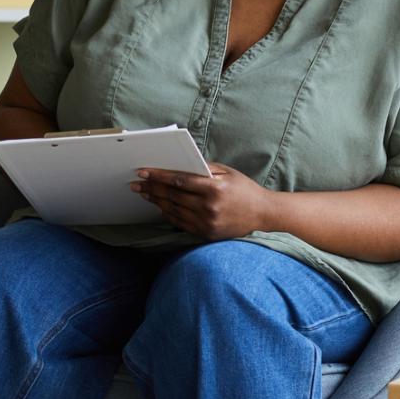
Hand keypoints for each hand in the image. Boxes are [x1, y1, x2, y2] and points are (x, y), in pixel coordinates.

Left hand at [131, 161, 271, 240]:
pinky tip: (160, 207)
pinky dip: (168, 214)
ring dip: (156, 201)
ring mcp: (206, 222)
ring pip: (173, 210)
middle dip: (152, 189)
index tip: (143, 172)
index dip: (158, 176)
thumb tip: (178, 165)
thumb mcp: (227, 172)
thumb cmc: (244, 189)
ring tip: (145, 194)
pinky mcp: (206, 233)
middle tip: (136, 184)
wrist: (263, 214)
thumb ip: (203, 168)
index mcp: (214, 188)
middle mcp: (209, 207)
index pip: (179, 180)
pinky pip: (180, 223)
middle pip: (172, 196)